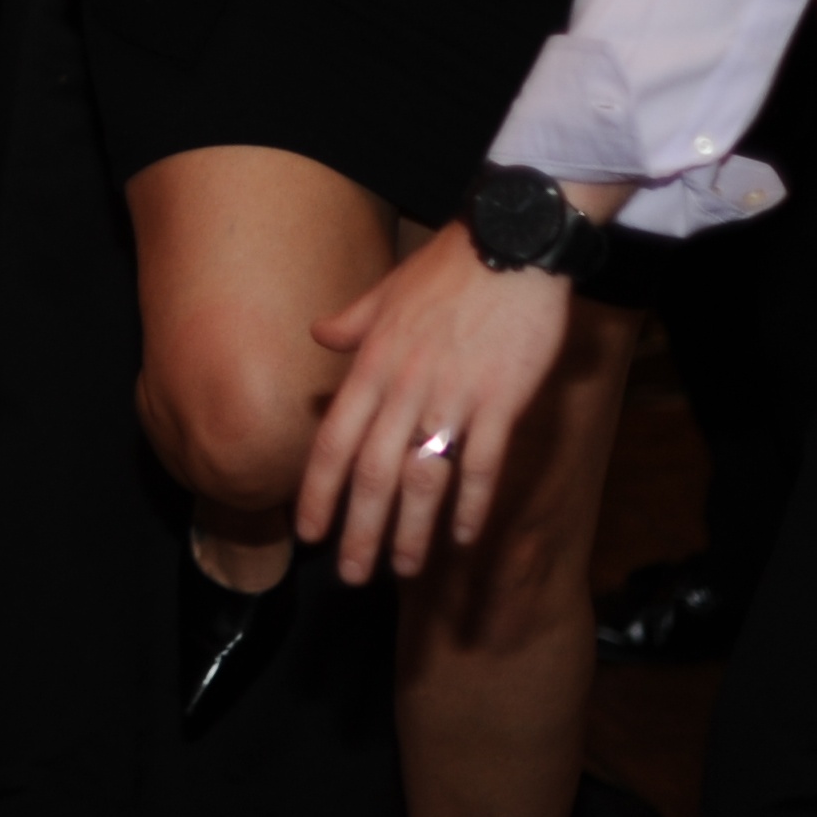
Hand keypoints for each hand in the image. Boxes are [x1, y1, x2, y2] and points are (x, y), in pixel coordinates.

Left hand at [295, 223, 575, 581]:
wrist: (509, 240)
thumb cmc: (450, 266)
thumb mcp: (387, 289)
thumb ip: (352, 321)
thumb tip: (317, 336)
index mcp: (373, 362)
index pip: (332, 440)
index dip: (318, 492)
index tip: (307, 532)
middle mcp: (404, 385)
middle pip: (371, 472)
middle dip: (358, 530)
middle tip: (351, 576)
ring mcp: (452, 394)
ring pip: (421, 477)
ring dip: (412, 530)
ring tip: (405, 569)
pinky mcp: (501, 399)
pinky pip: (481, 463)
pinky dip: (471, 504)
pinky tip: (464, 536)